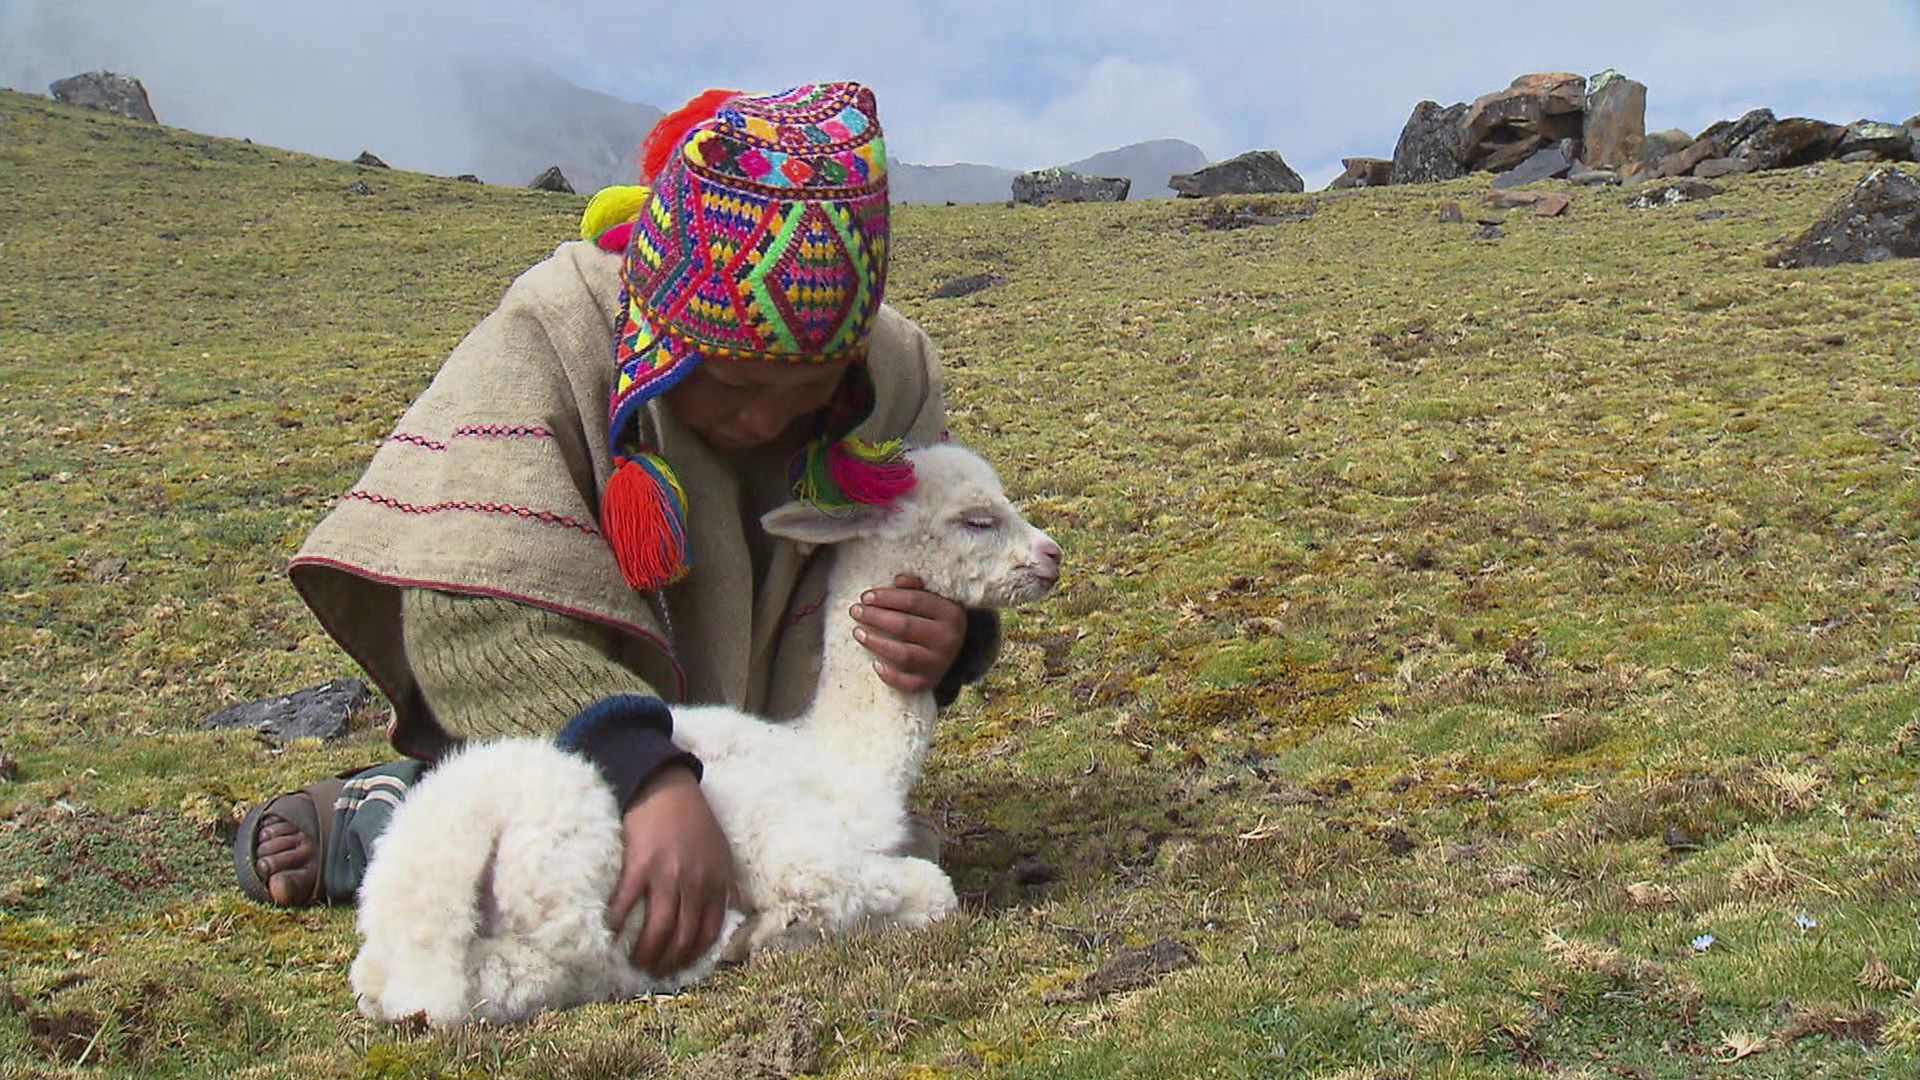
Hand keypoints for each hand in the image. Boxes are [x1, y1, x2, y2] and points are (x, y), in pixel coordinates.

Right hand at [605, 765, 733, 976]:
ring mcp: (667, 875)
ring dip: (644, 953)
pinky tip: (610, 932)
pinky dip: (617, 923)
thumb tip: (726, 912)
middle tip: (652, 971)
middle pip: (682, 938)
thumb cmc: (694, 820)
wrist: (667, 787)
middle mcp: (695, 883)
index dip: (692, 957)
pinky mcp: (639, 865)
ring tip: (634, 961)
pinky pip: (626, 904)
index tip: (678, 967)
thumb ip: (723, 884)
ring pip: (657, 930)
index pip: (708, 933)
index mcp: (716, 882)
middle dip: (667, 962)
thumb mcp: (721, 851)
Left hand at [849, 574, 967, 692]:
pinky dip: (890, 676)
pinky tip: (875, 664)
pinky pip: (907, 683)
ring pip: (903, 654)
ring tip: (857, 632)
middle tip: (855, 611)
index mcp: (950, 613)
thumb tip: (897, 580)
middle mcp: (948, 639)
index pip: (914, 601)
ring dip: (876, 643)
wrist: (960, 653)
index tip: (865, 597)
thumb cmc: (936, 621)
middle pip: (905, 626)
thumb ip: (915, 588)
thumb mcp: (934, 601)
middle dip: (876, 617)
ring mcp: (939, 663)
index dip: (887, 597)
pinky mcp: (931, 682)